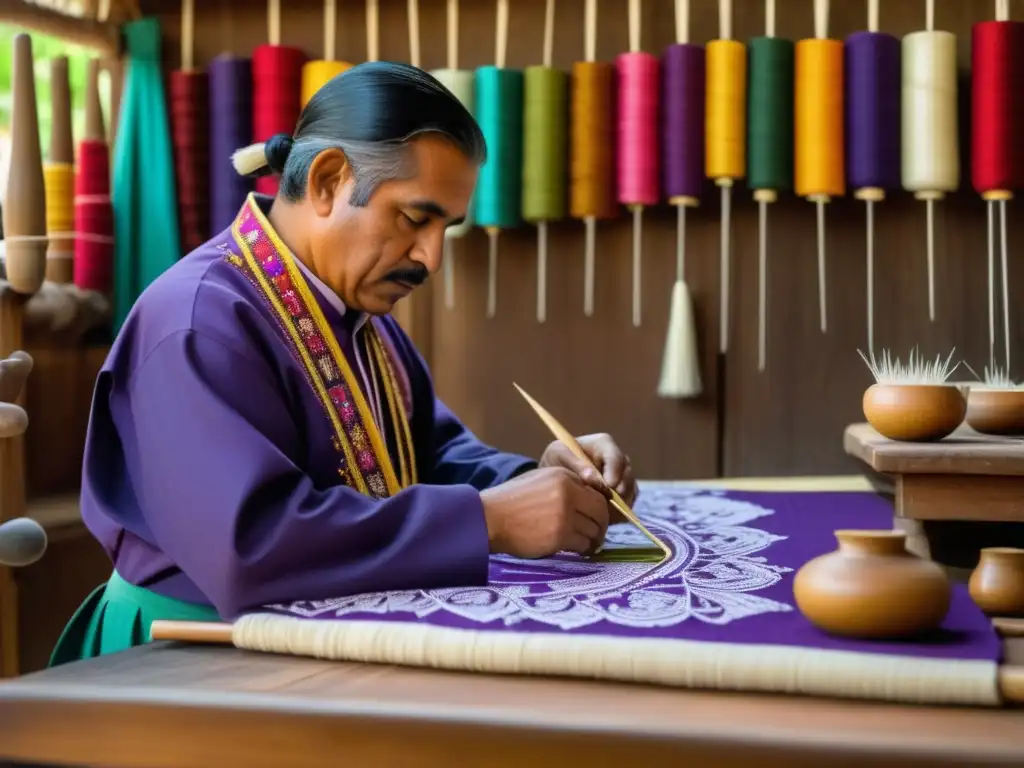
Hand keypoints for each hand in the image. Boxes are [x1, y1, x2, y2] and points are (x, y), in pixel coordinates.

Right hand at [480, 467, 609, 558]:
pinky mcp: (559, 536)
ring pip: (594, 530)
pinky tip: (578, 551)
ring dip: (593, 540)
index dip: (600, 508)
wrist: (490, 517)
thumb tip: (589, 500)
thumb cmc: (512, 501)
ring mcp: (564, 515)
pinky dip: (583, 549)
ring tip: (587, 545)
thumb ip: (566, 487)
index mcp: (563, 476)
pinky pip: (582, 544)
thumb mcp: (540, 481)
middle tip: (597, 536)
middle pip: (600, 512)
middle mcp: (567, 493)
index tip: (597, 518)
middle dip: (601, 525)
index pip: (596, 493)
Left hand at [538, 433, 637, 510]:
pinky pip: (628, 506)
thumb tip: (593, 477)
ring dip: (619, 504)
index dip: (615, 472)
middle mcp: (618, 461)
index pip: (615, 457)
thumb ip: (575, 463)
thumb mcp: (559, 454)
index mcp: (605, 445)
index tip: (608, 486)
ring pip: (630, 492)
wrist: (557, 474)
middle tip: (606, 503)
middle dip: (619, 491)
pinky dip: (618, 513)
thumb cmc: (558, 459)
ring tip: (601, 512)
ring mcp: (622, 478)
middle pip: (627, 476)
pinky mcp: (623, 495)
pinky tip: (602, 517)